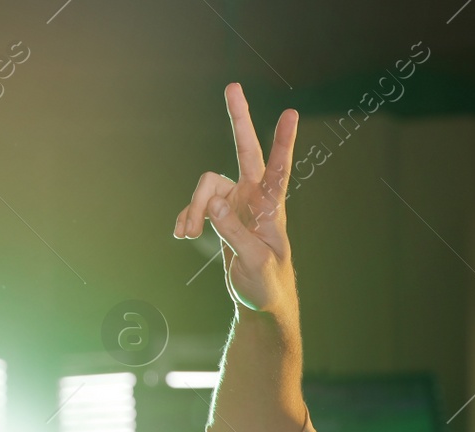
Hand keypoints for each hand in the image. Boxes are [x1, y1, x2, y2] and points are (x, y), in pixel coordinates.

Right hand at [172, 83, 299, 316]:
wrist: (259, 302)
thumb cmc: (268, 285)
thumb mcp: (254, 262)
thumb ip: (235, 233)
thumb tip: (213, 204)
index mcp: (272, 208)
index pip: (279, 169)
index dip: (283, 142)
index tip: (291, 114)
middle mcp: (255, 198)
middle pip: (245, 151)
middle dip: (239, 120)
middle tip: (233, 86)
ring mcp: (236, 204)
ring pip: (206, 187)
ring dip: (192, 208)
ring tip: (186, 234)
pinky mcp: (221, 215)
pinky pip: (196, 205)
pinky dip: (186, 218)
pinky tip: (182, 234)